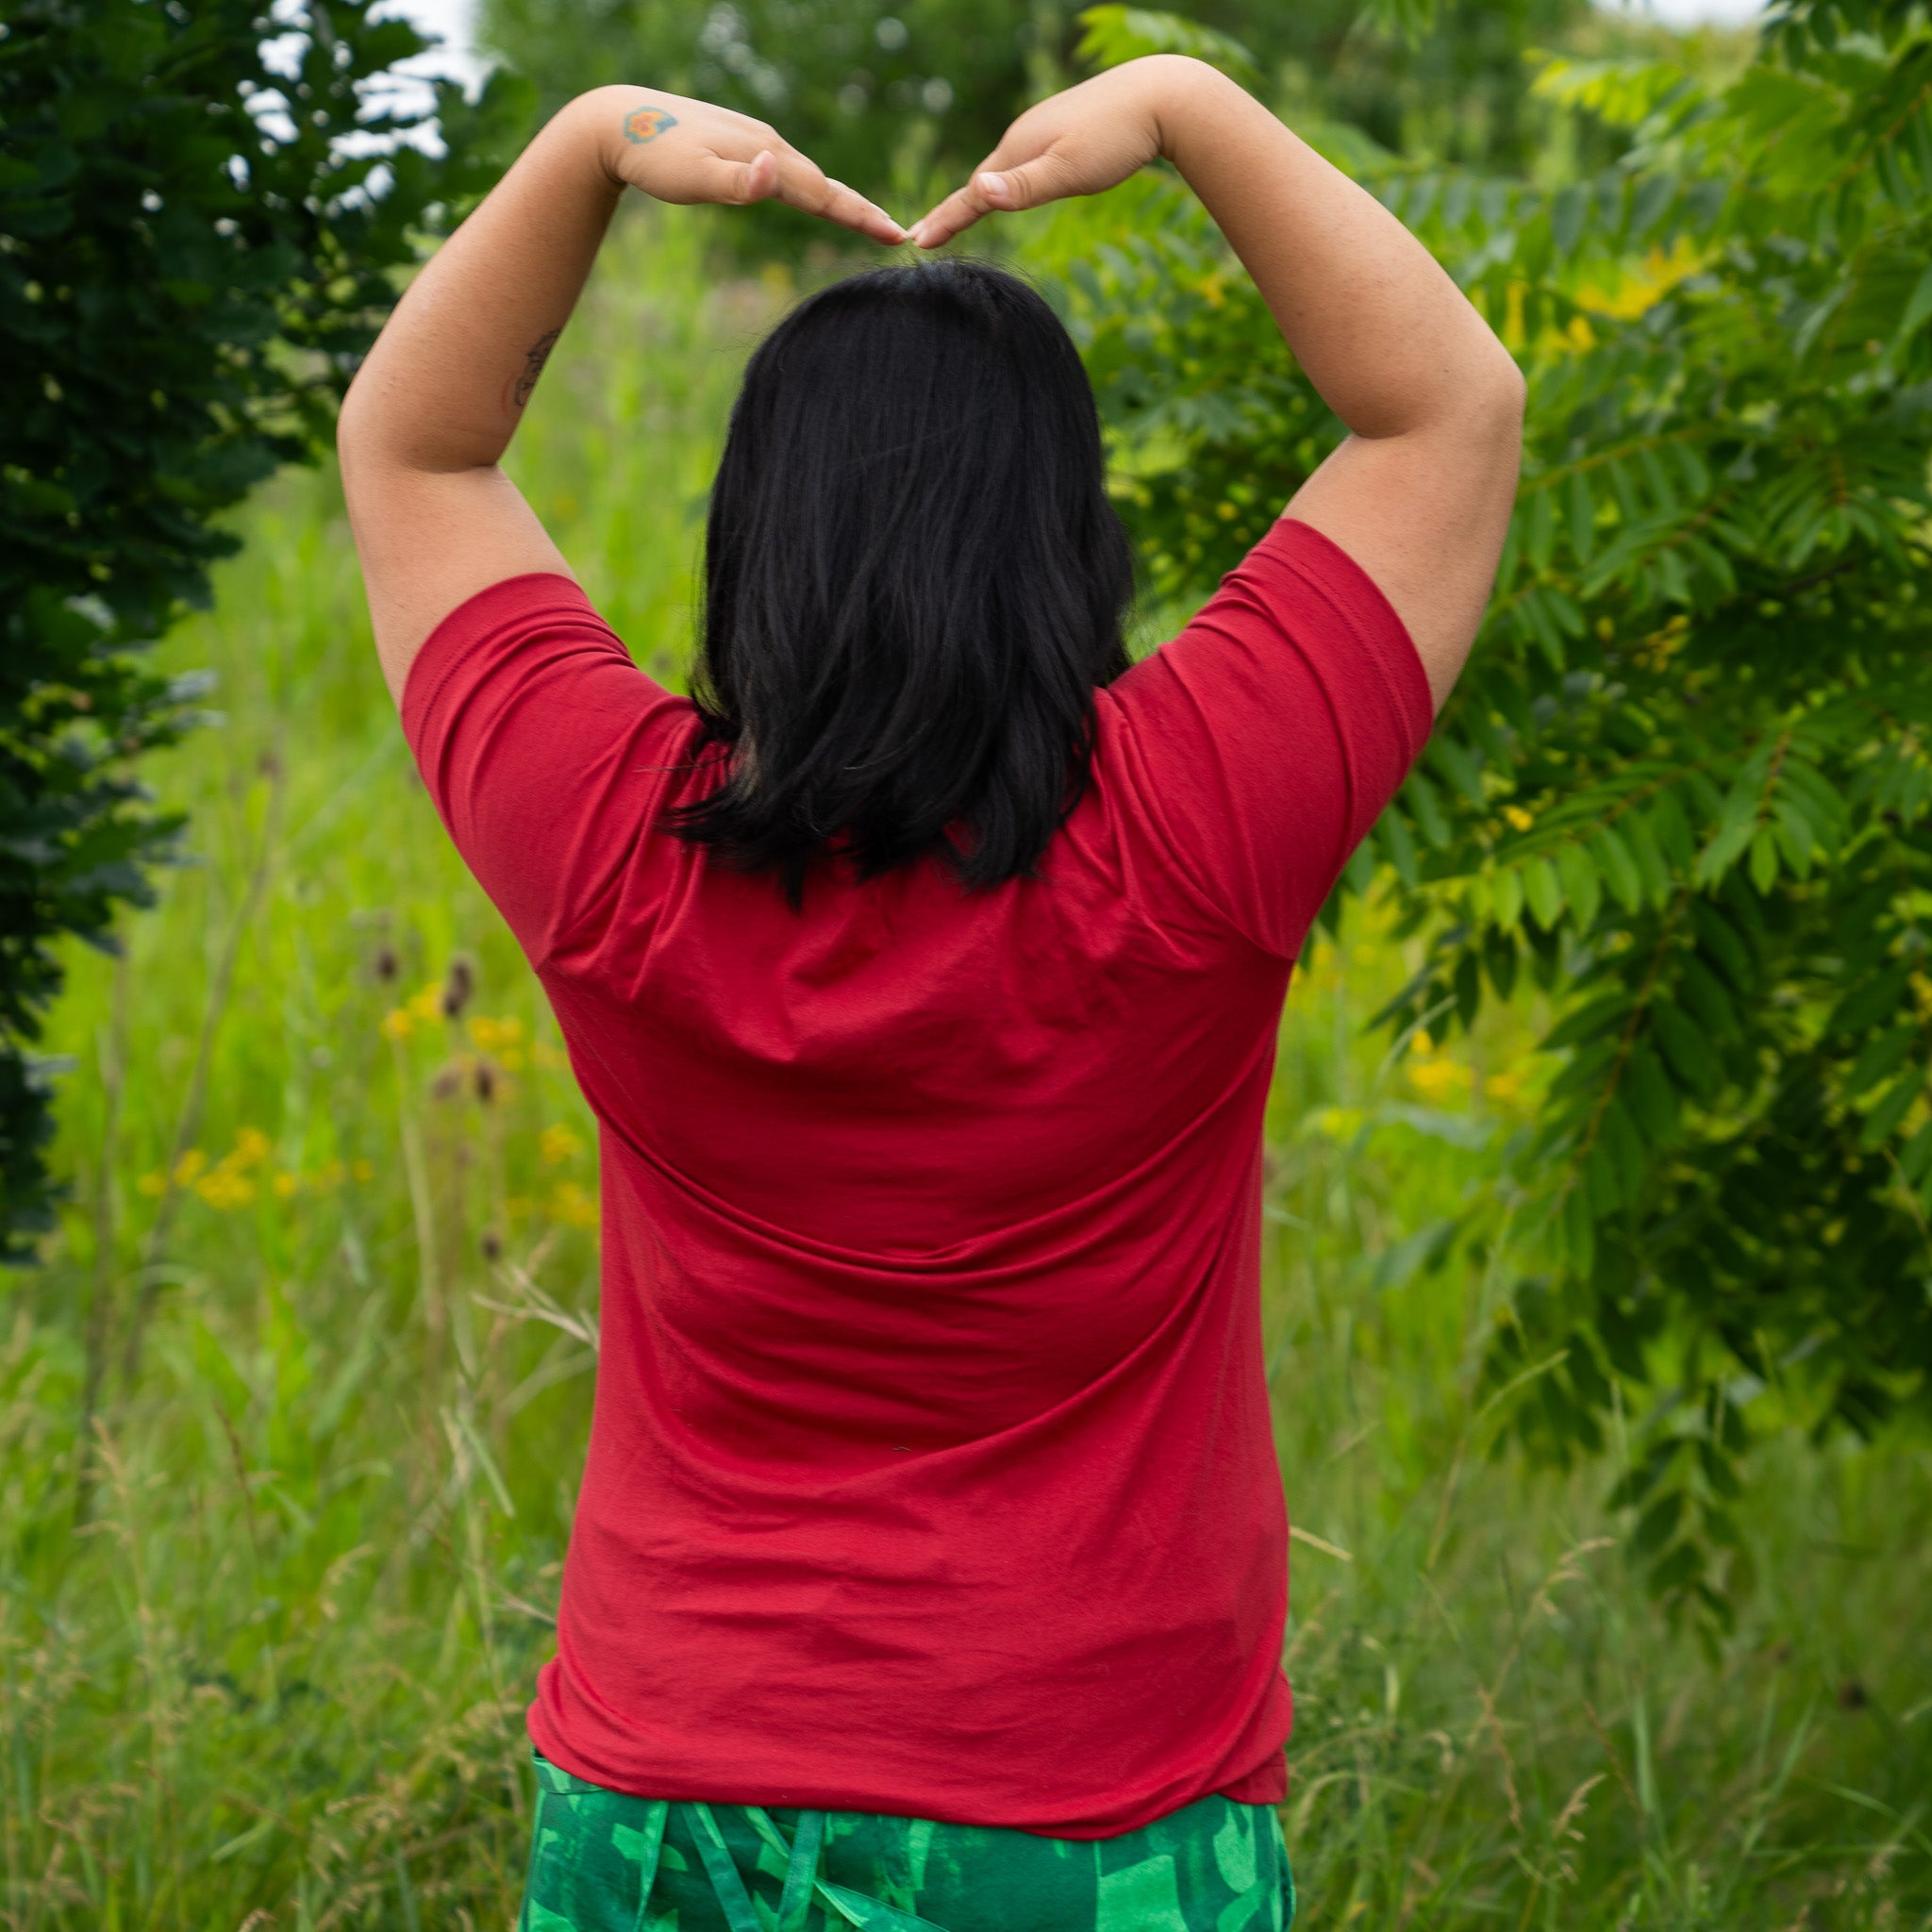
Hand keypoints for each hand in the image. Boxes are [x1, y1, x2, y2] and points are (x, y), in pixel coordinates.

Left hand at [595, 88, 905, 245]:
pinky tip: (810, 194)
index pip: (823, 194)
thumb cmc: (654, 157)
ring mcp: (756, 141)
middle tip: (896, 234)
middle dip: (861, 209)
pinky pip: (787, 170)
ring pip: (807, 175)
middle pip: (824, 184)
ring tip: (867, 219)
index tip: (896, 235)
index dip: (860, 217)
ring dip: (839, 198)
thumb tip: (775, 172)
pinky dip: (811, 187)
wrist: (619, 120)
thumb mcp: (693, 177)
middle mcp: (768, 144)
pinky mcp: (741, 144)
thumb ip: (737, 182)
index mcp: (766, 156)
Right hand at [909, 56, 1212, 249]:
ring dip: (981, 193)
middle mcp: (1023, 135)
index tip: (916, 241)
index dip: (945, 219)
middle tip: (927, 234)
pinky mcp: (1063, 129)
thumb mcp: (1069, 170)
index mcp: (1018, 148)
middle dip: (955, 208)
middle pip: (982, 180)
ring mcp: (1043, 130)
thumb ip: (1024, 187)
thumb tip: (977, 192)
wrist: (1161, 96)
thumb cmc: (1118, 138)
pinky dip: (1007, 179)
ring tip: (961, 215)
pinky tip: (1015, 184)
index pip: (971, 193)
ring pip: (1004, 169)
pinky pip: (1025, 160)